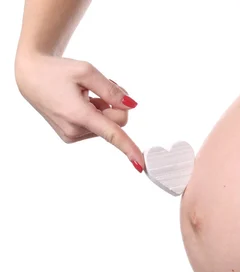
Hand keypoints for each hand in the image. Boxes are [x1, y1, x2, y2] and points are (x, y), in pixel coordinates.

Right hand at [15, 52, 143, 171]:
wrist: (31, 77)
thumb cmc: (57, 71)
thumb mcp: (86, 71)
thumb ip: (111, 90)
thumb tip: (131, 105)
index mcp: (79, 115)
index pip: (112, 134)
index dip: (129, 148)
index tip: (141, 164)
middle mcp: (75, 130)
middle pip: (117, 123)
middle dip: (116, 105)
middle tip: (102, 87)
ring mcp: (73, 135)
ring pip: (108, 124)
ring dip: (105, 107)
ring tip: (86, 94)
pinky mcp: (71, 136)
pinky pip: (97, 126)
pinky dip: (97, 112)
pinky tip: (82, 101)